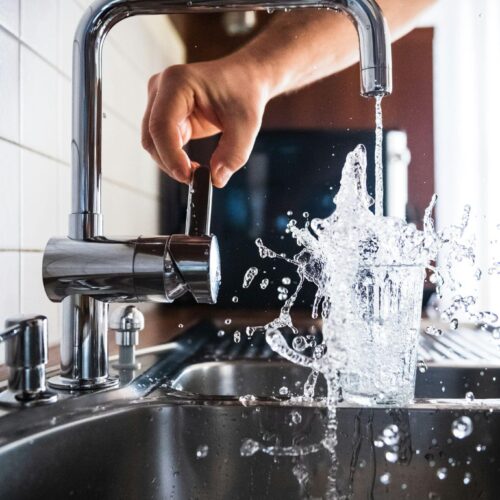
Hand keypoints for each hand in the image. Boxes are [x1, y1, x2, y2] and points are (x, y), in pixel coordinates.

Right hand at [142, 55, 271, 187]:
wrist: (245, 79)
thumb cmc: (244, 93)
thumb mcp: (247, 125)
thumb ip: (233, 154)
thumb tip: (216, 179)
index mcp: (178, 82)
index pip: (161, 125)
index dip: (170, 155)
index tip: (188, 176)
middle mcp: (161, 88)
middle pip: (151, 136)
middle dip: (170, 162)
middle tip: (195, 179)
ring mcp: (159, 101)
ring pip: (153, 143)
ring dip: (171, 162)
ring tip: (197, 172)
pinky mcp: (165, 115)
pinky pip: (162, 144)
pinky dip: (175, 158)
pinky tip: (193, 165)